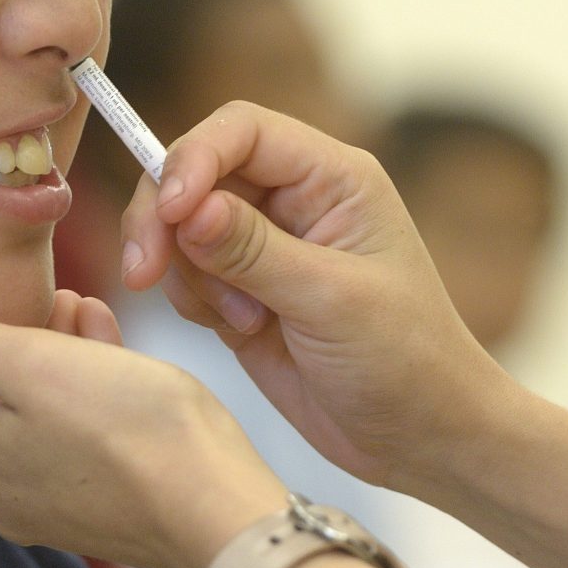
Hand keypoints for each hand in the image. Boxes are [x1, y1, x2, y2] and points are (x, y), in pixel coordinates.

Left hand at [0, 289, 287, 567]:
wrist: (217, 504)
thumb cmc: (128, 428)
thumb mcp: (33, 363)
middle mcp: (8, 491)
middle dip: (7, 346)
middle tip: (34, 297)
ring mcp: (62, 503)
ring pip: (40, 415)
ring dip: (56, 357)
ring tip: (83, 307)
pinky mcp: (111, 503)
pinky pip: (83, 436)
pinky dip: (91, 387)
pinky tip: (114, 345)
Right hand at [120, 102, 505, 492]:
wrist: (422, 437)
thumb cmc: (406, 359)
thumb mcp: (332, 301)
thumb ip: (254, 251)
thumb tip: (188, 208)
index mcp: (334, 178)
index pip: (243, 131)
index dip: (193, 158)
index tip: (170, 212)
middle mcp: (297, 200)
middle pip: (197, 173)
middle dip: (166, 219)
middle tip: (145, 273)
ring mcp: (266, 247)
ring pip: (182, 228)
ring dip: (192, 274)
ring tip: (248, 322)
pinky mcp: (242, 292)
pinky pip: (186, 276)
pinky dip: (193, 301)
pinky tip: (244, 333)